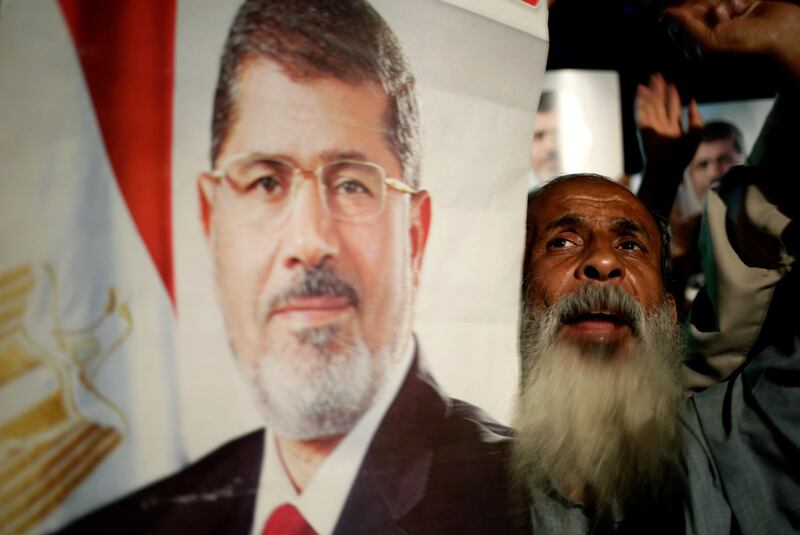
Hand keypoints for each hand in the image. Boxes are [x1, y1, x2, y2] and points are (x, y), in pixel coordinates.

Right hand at [636, 73, 702, 170]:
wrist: (667, 167)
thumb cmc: (682, 156)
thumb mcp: (696, 134)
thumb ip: (695, 118)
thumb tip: (692, 101)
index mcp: (673, 128)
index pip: (672, 109)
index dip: (672, 97)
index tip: (672, 86)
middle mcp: (661, 126)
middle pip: (660, 104)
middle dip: (659, 91)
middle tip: (658, 76)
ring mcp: (651, 126)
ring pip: (651, 105)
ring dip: (650, 92)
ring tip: (650, 79)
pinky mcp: (643, 128)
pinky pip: (641, 111)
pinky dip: (640, 100)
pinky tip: (641, 90)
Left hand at [665, 0, 799, 81]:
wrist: (780, 34)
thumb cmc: (746, 45)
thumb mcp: (710, 41)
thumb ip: (687, 27)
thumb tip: (665, 14)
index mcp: (699, 40)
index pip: (681, 20)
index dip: (684, 10)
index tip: (691, 9)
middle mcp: (710, 28)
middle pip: (696, 6)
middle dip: (705, 5)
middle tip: (721, 13)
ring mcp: (726, 14)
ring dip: (721, 1)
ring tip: (735, 12)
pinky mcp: (741, 3)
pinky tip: (743, 8)